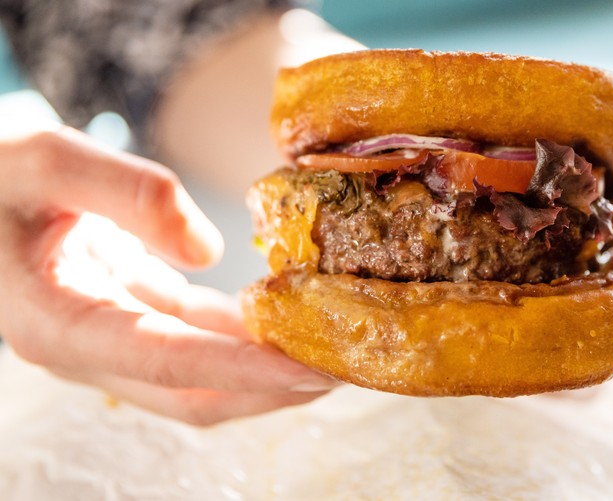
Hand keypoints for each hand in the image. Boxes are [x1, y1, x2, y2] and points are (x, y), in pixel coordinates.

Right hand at [0, 123, 335, 425]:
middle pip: (194, 393)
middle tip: (345, 368)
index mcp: (59, 324)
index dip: (243, 369)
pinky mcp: (130, 319)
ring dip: (266, 370)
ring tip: (332, 351)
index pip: (167, 361)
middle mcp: (89, 348)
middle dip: (273, 388)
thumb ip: (129, 196)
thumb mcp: (48, 162)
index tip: (310, 369)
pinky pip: (195, 340)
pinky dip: (242, 338)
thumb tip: (207, 249)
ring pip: (200, 376)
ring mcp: (111, 339)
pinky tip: (285, 323)